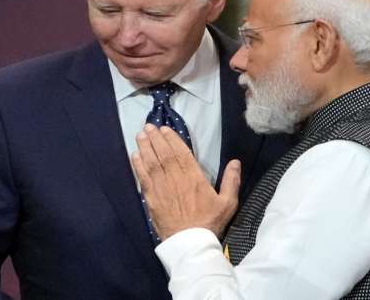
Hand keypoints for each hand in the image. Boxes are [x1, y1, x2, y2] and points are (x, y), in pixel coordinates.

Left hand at [132, 124, 240, 239]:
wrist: (190, 243)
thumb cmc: (209, 222)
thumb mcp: (228, 203)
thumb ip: (231, 181)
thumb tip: (235, 162)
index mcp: (194, 178)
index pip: (181, 153)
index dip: (172, 139)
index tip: (165, 129)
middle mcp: (176, 179)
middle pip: (164, 154)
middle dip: (155, 138)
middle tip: (148, 126)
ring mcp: (162, 188)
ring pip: (151, 162)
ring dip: (145, 147)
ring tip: (141, 135)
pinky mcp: (151, 198)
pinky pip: (143, 178)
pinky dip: (138, 165)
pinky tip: (134, 155)